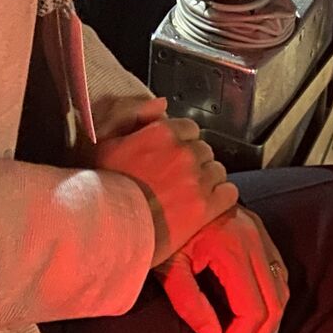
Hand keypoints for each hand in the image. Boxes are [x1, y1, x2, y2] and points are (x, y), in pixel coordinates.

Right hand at [90, 97, 237, 265]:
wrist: (110, 228)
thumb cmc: (103, 185)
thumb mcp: (104, 140)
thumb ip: (131, 114)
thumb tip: (163, 104)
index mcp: (162, 133)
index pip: (189, 128)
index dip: (180, 142)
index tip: (170, 157)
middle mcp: (184, 152)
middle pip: (204, 149)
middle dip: (194, 161)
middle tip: (177, 178)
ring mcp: (198, 179)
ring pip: (217, 170)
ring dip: (207, 179)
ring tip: (189, 193)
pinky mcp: (207, 206)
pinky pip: (229, 193)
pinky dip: (221, 197)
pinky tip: (206, 204)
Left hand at [155, 207, 288, 332]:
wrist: (163, 185)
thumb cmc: (159, 223)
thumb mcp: (167, 265)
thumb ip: (189, 303)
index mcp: (234, 247)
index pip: (252, 311)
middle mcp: (255, 240)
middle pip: (274, 307)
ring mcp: (261, 234)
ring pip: (282, 292)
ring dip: (266, 327)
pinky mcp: (258, 233)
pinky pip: (278, 276)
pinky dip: (271, 304)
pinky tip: (253, 322)